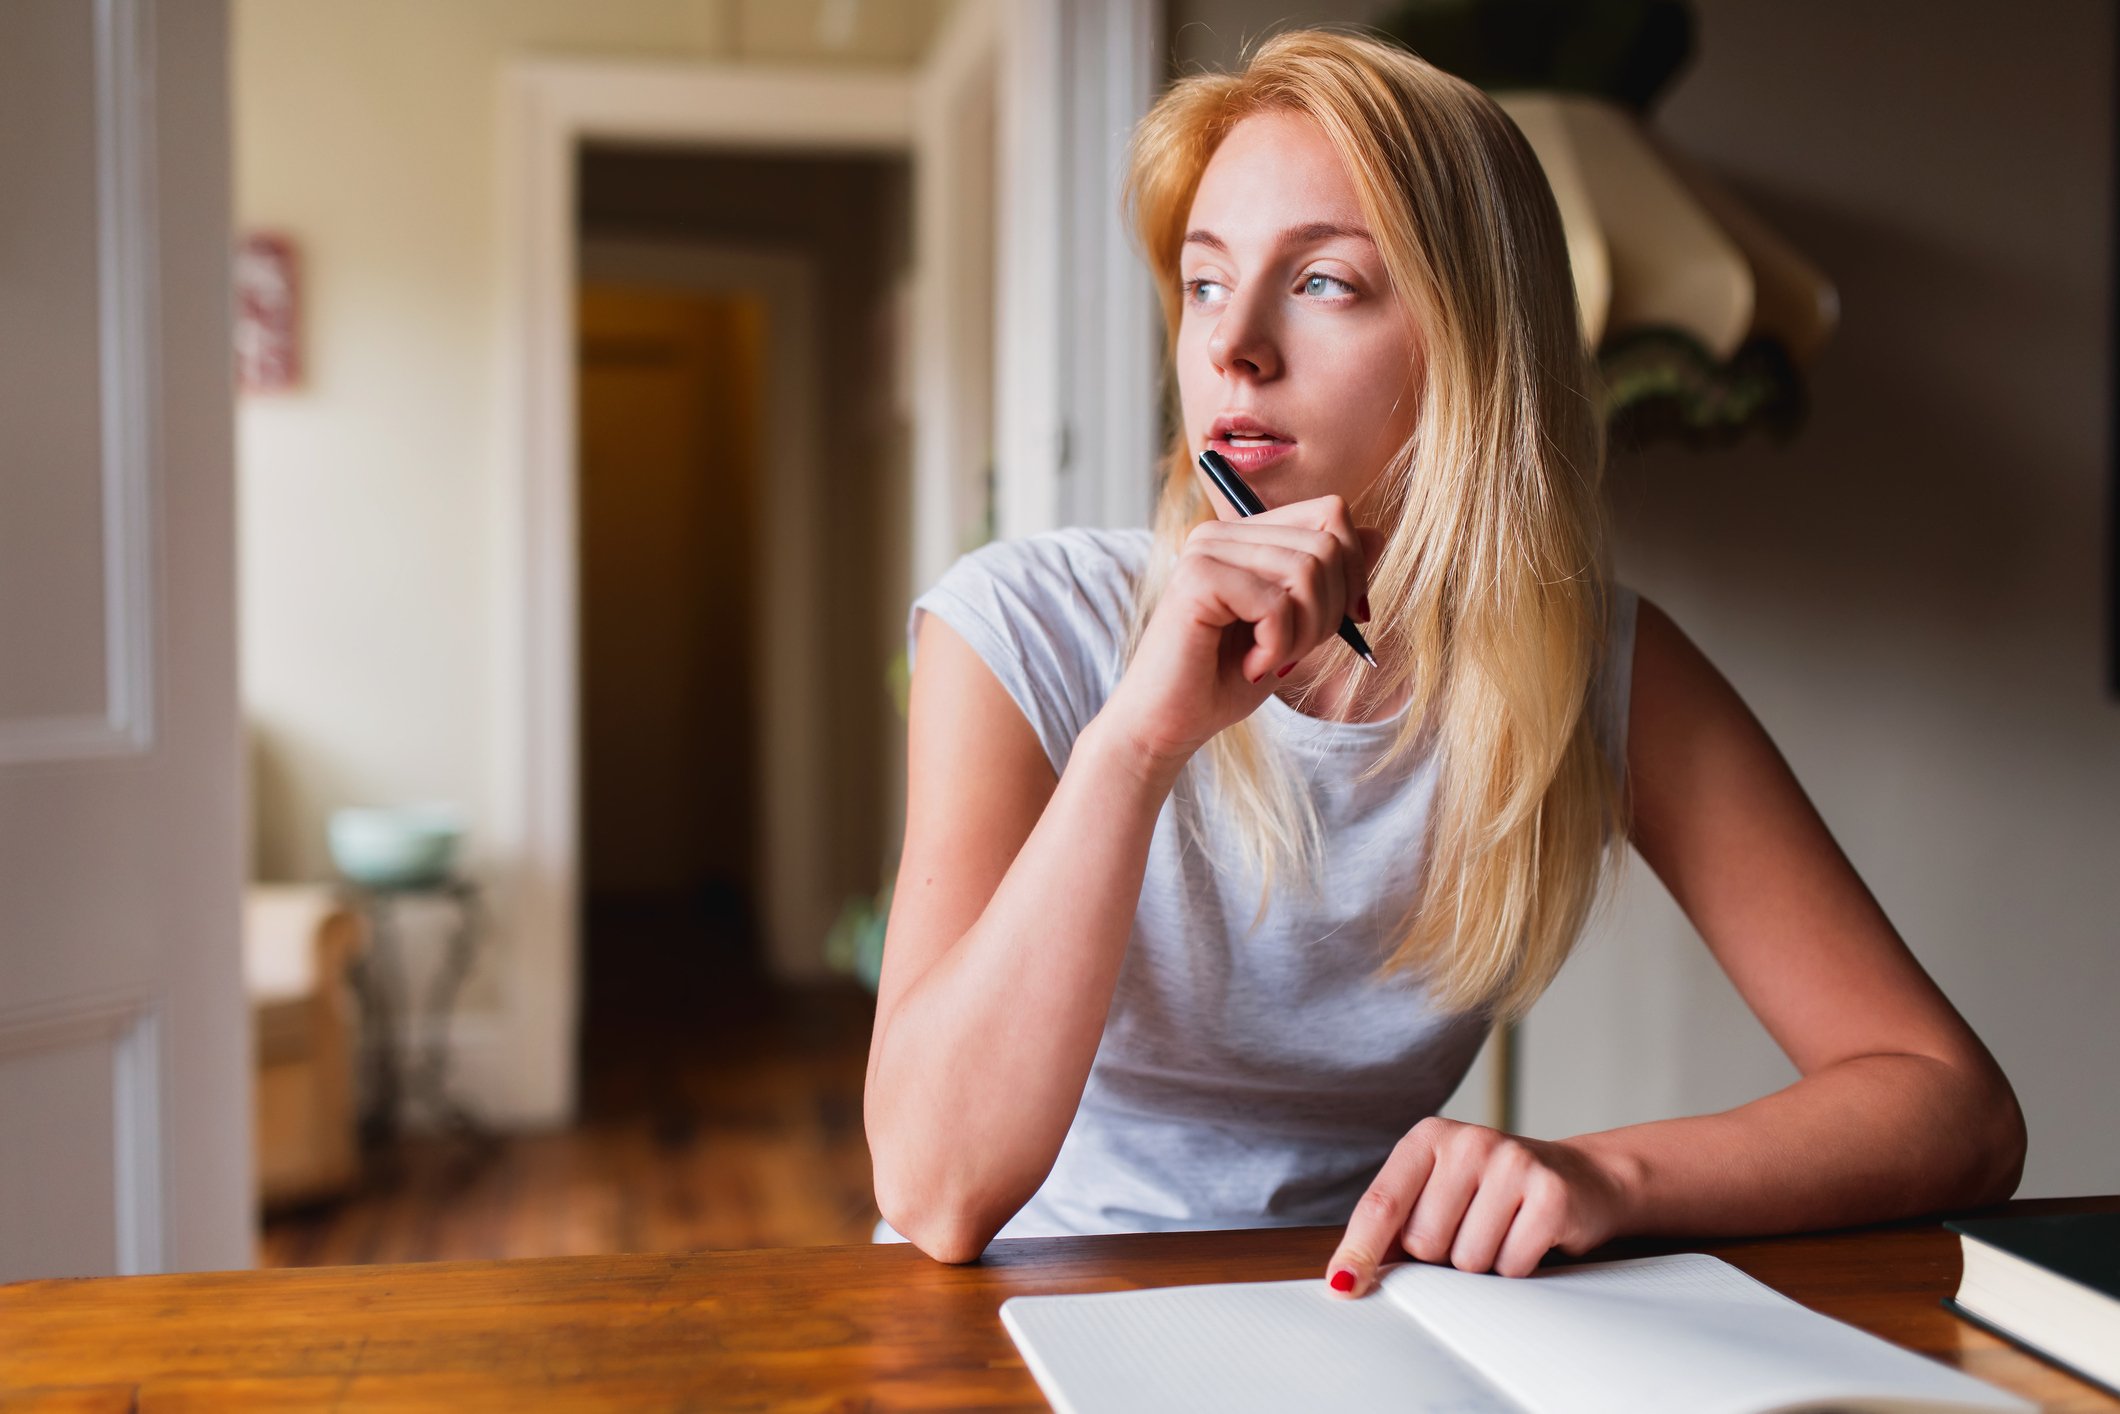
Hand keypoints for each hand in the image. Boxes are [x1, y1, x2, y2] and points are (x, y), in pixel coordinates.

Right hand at [1102, 494, 1379, 768]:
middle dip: (1329, 612)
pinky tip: (1252, 666)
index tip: (1344, 621)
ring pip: (1307, 571)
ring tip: (1271, 660)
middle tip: (1294, 653)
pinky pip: (1276, 603)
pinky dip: (1278, 647)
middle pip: (1327, 544)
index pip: (1332, 513)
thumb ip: (1330, 580)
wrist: (1168, 725)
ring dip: (1304, 634)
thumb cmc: (1225, 680)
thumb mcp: (1296, 627)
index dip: (1355, 568)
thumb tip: (1378, 533)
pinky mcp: (1198, 579)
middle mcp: (1222, 533)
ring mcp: (1206, 550)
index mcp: (1245, 535)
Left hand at [1324, 1117, 1637, 1292]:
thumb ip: (1393, 1227)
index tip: (1343, 1286)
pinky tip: (1528, 1237)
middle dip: (1443, 1255)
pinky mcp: (1550, 1194)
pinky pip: (1511, 1265)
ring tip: (1501, 1231)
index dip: (1359, 1250)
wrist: (1580, 1178)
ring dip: (1482, 1263)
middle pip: (1424, 1242)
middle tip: (1471, 1229)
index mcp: (1427, 1139)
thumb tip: (1347, 1276)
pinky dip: (1516, 1267)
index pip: (1382, 1203)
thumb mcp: (1438, 1193)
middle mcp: (1468, 1142)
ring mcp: (1512, 1163)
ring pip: (1467, 1260)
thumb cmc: (1492, 1194)